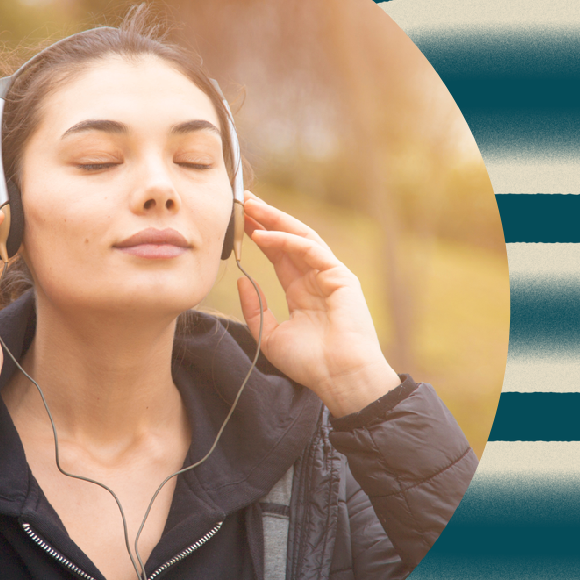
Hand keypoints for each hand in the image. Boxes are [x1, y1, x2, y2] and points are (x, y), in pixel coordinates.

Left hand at [236, 192, 400, 416]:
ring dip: (275, 220)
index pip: (278, 255)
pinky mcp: (340, 276)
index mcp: (302, 292)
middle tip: (244, 201)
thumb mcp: (269, 335)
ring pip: (300, 237)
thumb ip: (255, 307)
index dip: (259, 236)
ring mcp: (330, 275)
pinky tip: (263, 236)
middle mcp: (316, 279)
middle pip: (288, 239)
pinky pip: (310, 250)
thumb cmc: (309, 363)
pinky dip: (286, 240)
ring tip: (252, 206)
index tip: (238, 222)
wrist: (338, 378)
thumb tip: (241, 280)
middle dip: (266, 219)